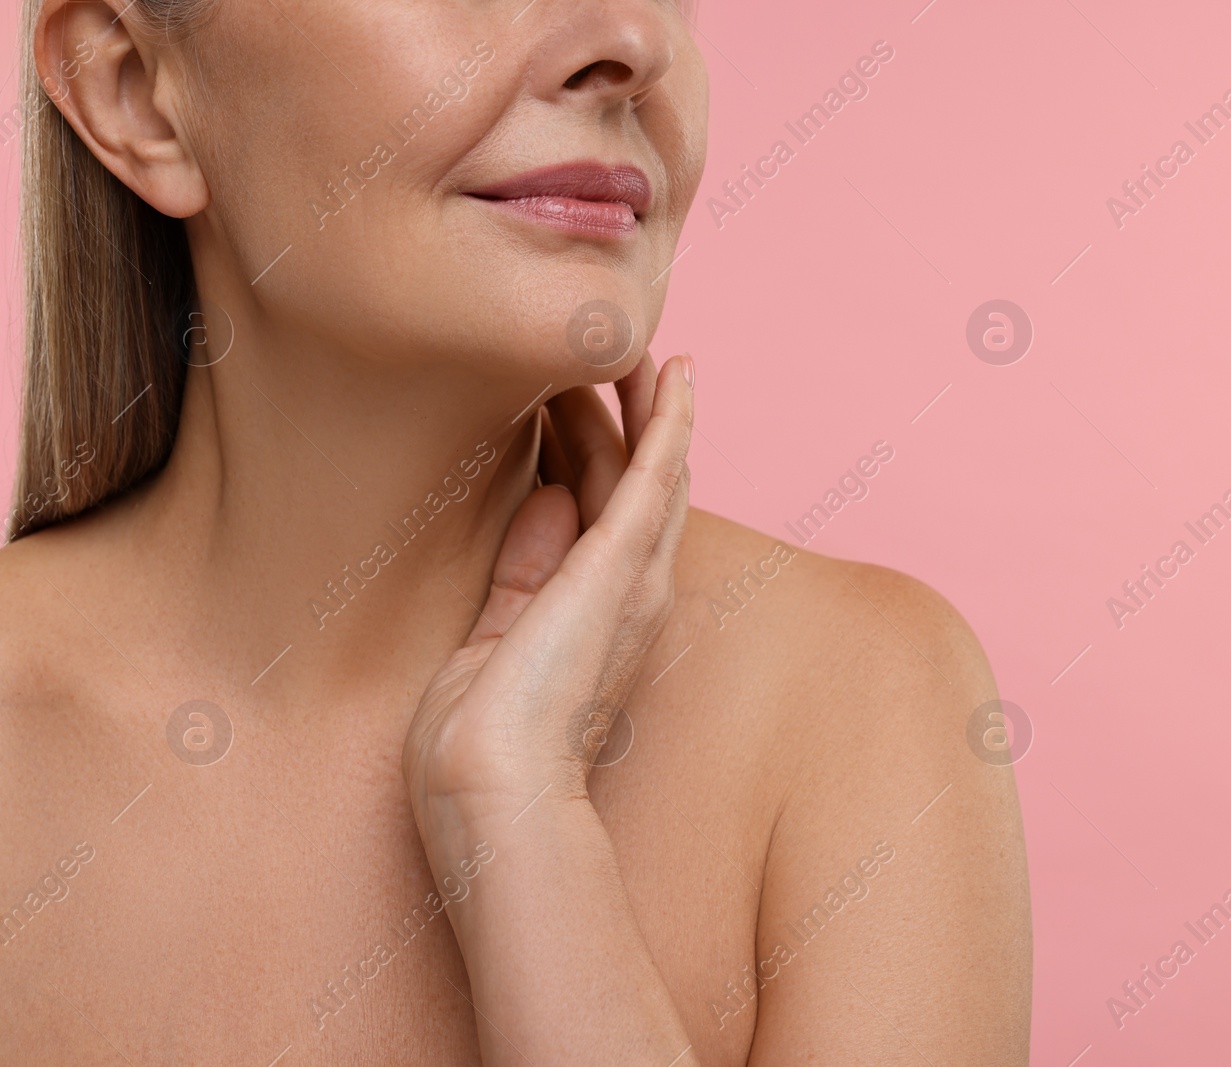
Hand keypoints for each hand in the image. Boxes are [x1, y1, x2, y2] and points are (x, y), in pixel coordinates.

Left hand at [401, 353, 693, 846]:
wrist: (490, 790)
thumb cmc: (478, 739)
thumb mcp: (497, 633)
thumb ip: (525, 567)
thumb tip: (544, 496)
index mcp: (596, 611)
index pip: (596, 511)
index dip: (584, 448)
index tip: (559, 398)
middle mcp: (631, 591)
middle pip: (630, 480)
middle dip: (615, 415)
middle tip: (593, 353)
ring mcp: (636, 577)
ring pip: (648, 466)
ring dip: (638, 402)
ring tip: (626, 342)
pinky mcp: (626, 564)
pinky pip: (658, 474)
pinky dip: (670, 420)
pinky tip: (674, 372)